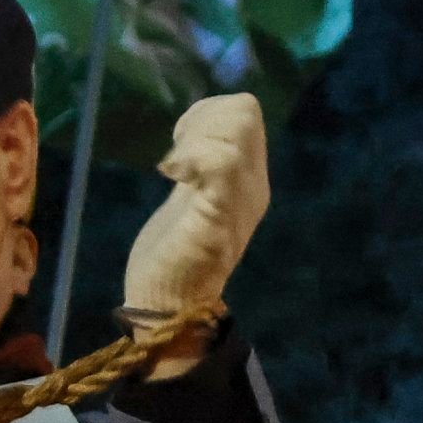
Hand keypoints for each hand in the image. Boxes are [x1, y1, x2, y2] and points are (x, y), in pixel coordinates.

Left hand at [118, 94, 271, 376]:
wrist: (168, 310)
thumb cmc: (174, 255)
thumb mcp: (194, 197)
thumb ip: (203, 167)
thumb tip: (200, 129)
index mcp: (249, 179)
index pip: (246, 113)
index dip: (209, 113)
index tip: (180, 145)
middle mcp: (253, 187)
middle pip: (245, 112)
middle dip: (202, 119)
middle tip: (178, 157)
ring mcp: (238, 202)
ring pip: (237, 130)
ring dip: (195, 139)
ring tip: (175, 170)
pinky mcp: (217, 218)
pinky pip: (221, 163)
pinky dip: (192, 158)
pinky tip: (170, 178)